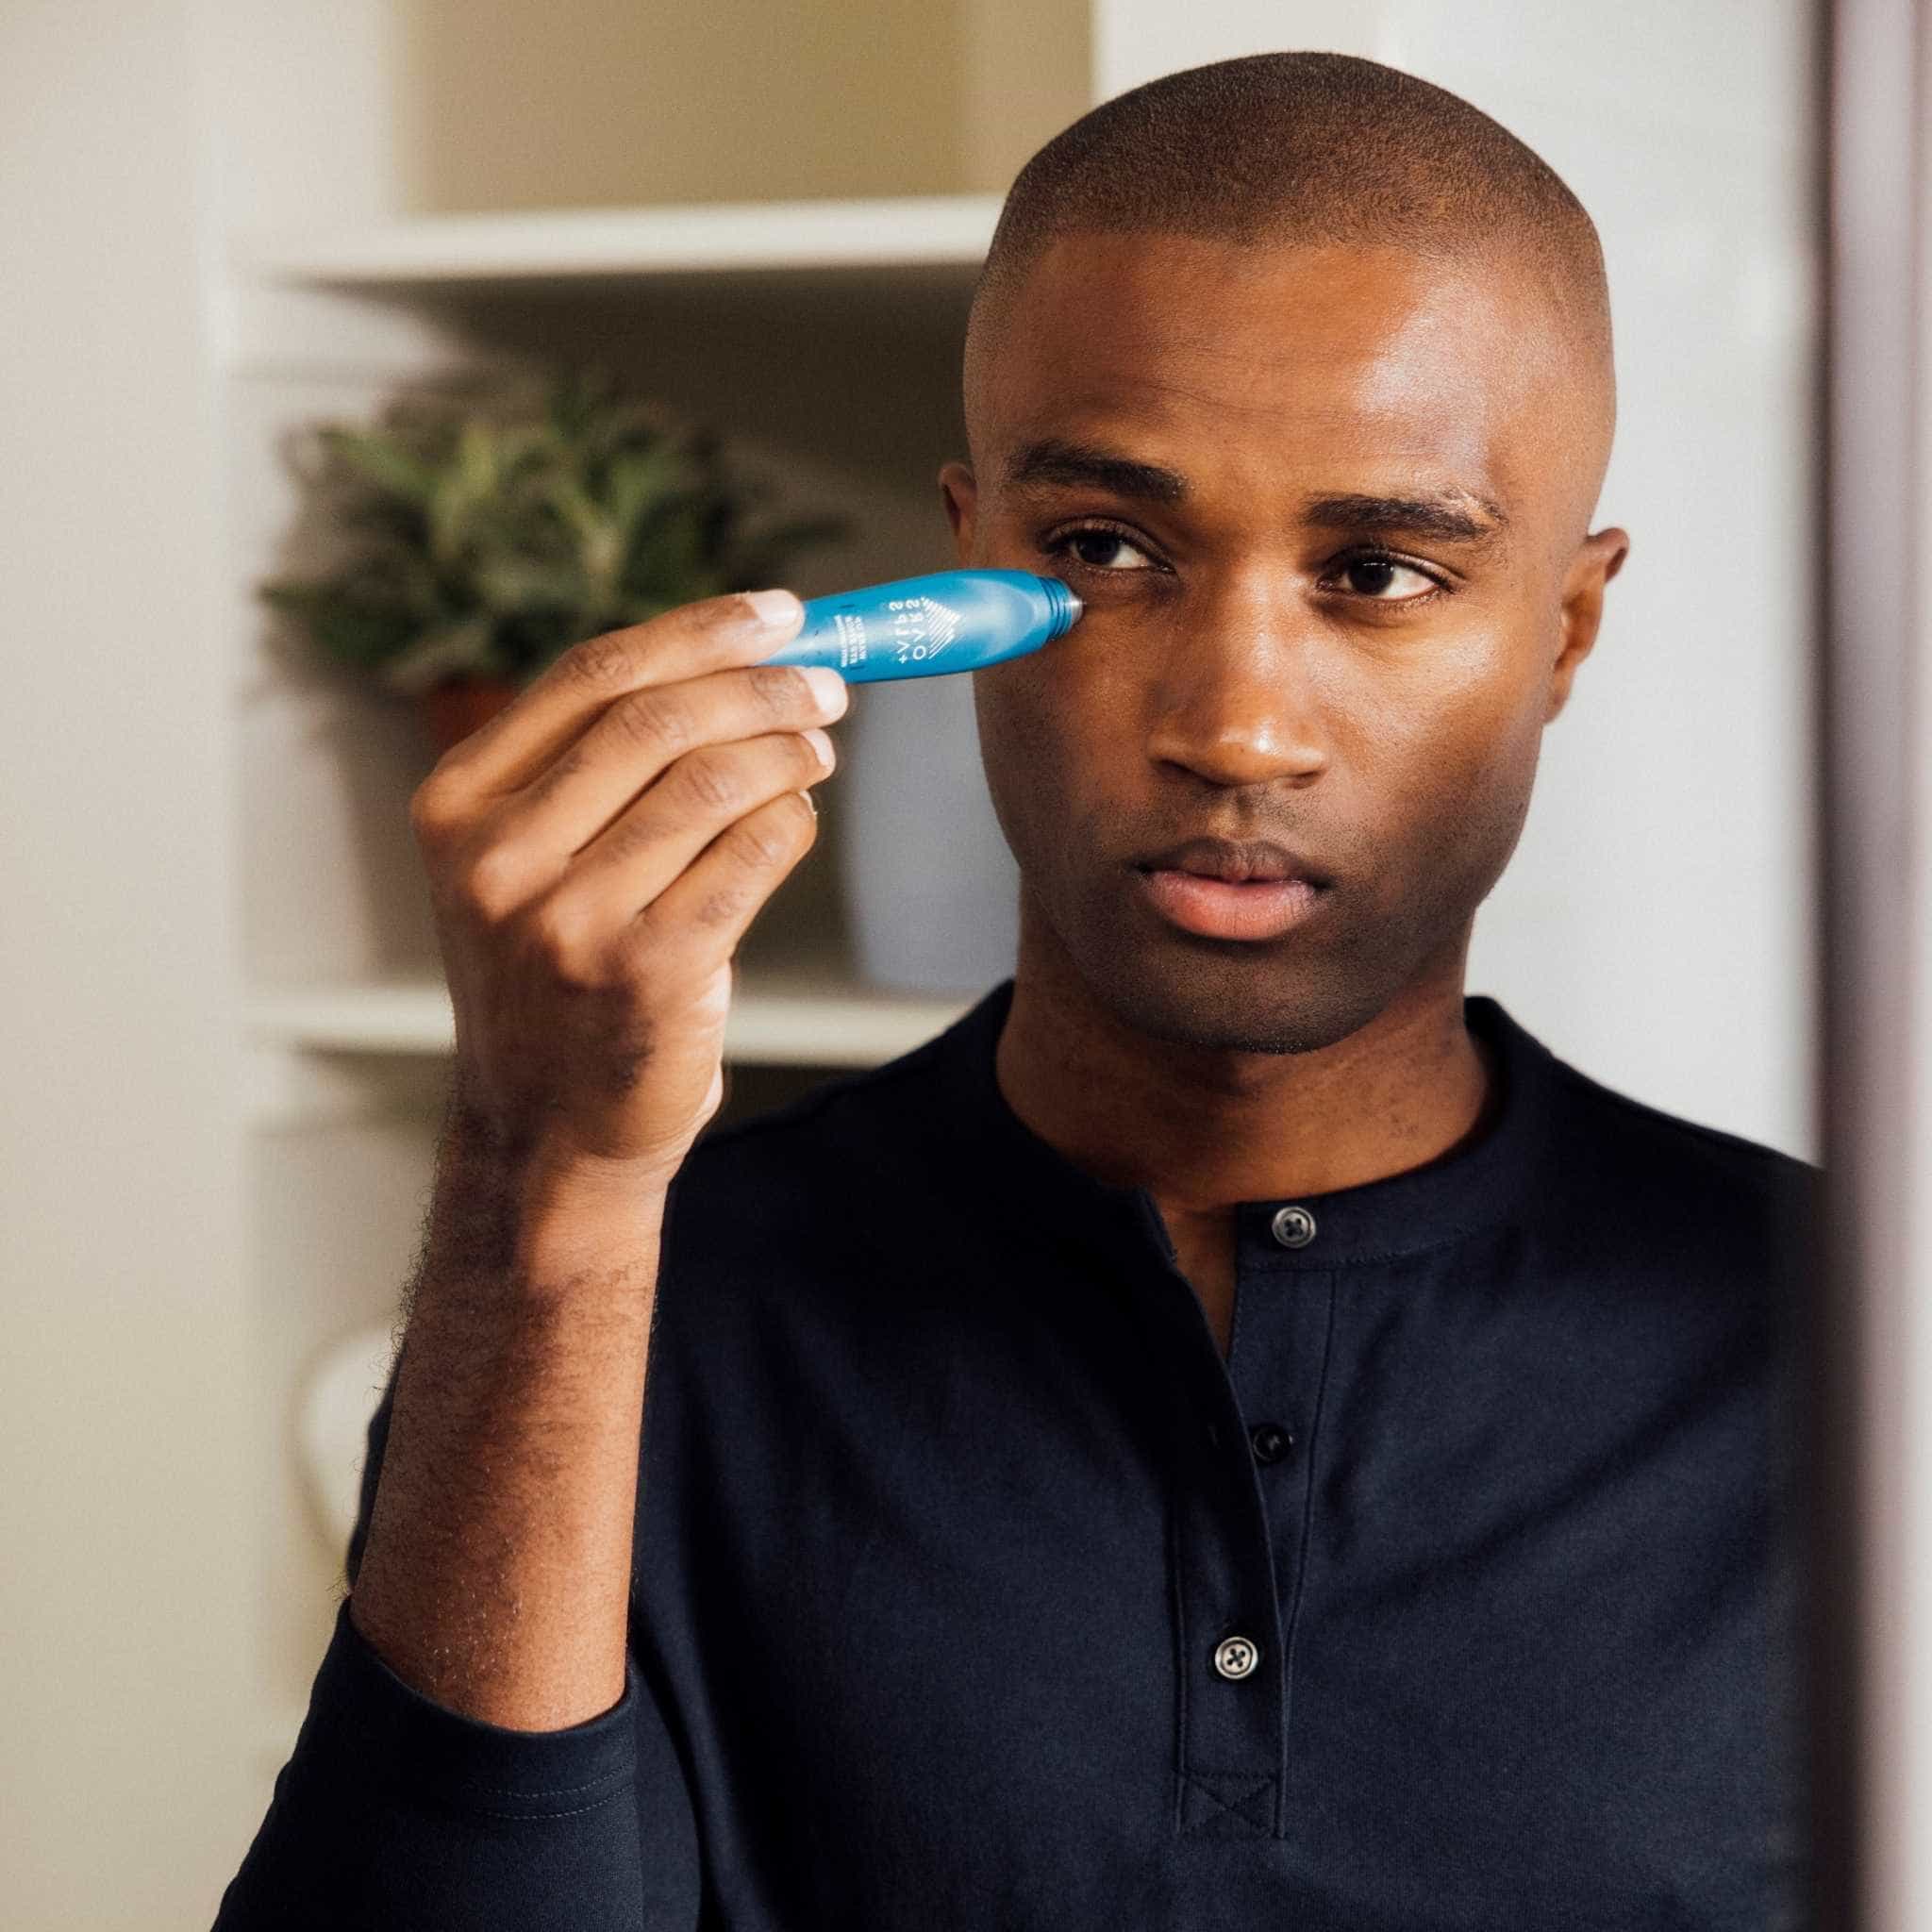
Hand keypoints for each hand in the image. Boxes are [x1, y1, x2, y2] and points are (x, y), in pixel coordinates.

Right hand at [408, 588, 844, 1186]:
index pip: (589, 678)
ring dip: (788, 750)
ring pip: (713, 784)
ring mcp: (568, 919)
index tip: (776, 612)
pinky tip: (797, 817)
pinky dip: (791, 822)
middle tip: (825, 683)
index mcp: (457, 808)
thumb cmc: (557, 979)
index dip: (697, 631)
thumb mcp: (525, 867)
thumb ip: (591, 771)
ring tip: (818, 747)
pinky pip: (751, 856)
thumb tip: (735, 662)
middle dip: (759, 685)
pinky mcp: (647, 971)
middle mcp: (498, 859)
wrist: (548, 1129)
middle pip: (656, 719)